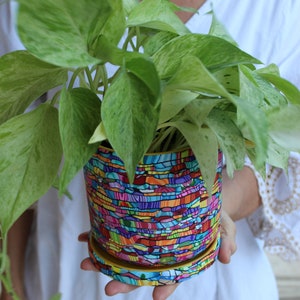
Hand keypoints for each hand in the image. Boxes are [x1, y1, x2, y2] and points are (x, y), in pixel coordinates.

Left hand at [78, 210, 235, 299]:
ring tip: (87, 262)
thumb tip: (227, 258)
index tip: (155, 297)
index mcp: (182, 257)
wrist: (200, 198)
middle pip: (143, 271)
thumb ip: (225, 241)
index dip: (166, 286)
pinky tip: (87, 237)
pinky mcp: (139, 227)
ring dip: (106, 260)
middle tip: (108, 287)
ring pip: (126, 255)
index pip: (174, 276)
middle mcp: (162, 253)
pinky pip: (120, 233)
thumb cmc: (213, 217)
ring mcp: (148, 241)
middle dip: (125, 280)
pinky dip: (102, 237)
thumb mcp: (225, 227)